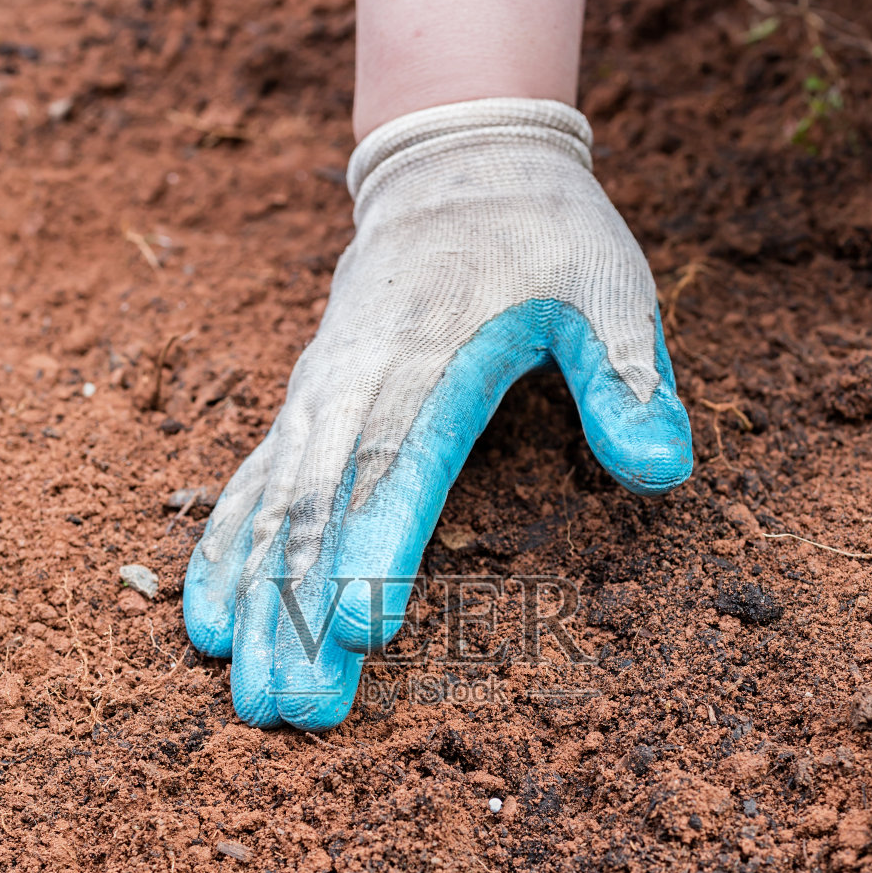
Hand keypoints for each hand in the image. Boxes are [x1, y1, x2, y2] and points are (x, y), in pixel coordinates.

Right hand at [183, 97, 692, 729]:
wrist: (454, 161)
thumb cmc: (543, 230)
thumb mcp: (610, 282)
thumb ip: (629, 375)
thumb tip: (664, 470)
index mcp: (434, 357)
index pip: (396, 463)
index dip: (373, 547)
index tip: (360, 630)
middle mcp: (356, 382)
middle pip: (315, 507)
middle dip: (298, 613)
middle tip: (294, 711)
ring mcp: (318, 396)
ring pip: (273, 509)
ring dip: (256, 605)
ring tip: (249, 697)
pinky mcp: (304, 407)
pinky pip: (251, 486)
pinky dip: (223, 554)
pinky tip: (206, 624)